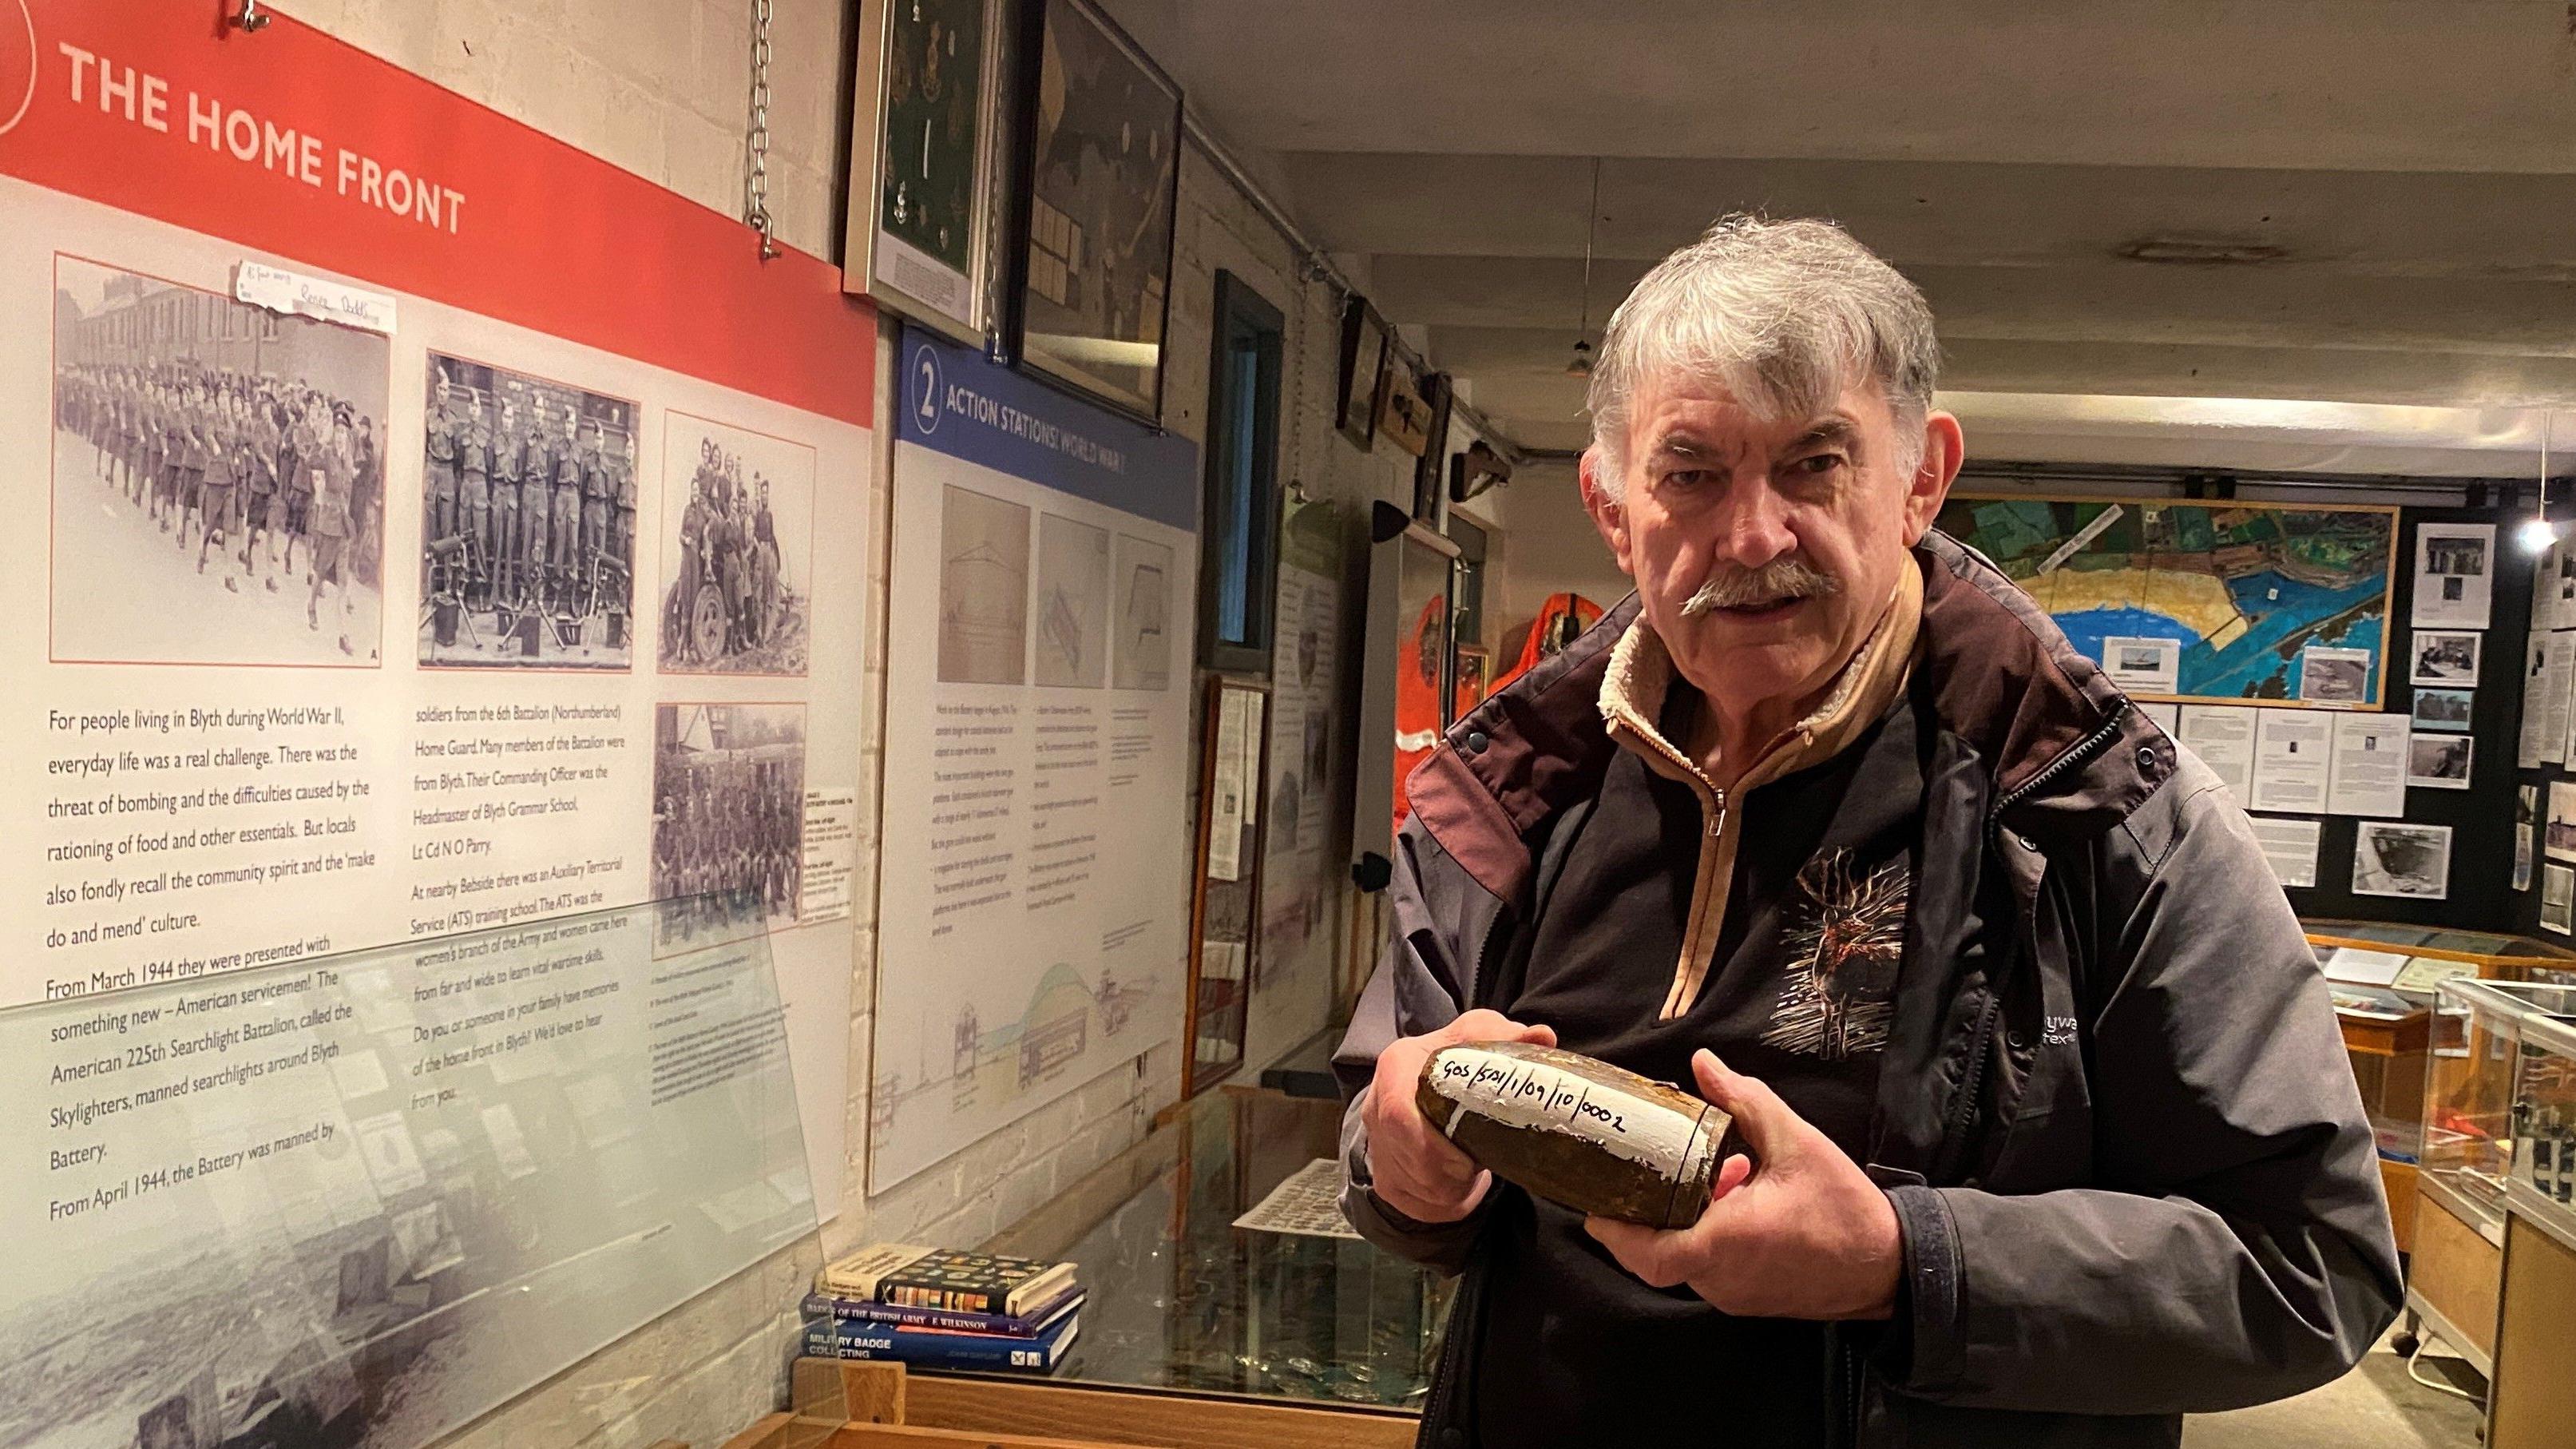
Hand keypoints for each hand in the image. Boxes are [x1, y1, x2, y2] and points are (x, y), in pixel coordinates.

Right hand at [1362, 1008, 1556, 1224]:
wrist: (1428, 1083)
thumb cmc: (1459, 1061)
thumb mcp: (1482, 1038)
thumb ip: (1510, 1037)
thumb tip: (1542, 1036)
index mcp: (1396, 1066)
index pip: (1398, 1113)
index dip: (1430, 1145)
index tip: (1466, 1161)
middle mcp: (1376, 1106)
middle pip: (1409, 1159)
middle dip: (1448, 1175)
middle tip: (1477, 1169)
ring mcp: (1377, 1145)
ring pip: (1414, 1186)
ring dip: (1449, 1189)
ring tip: (1471, 1172)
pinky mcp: (1385, 1177)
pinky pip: (1414, 1202)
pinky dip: (1443, 1202)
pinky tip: (1458, 1184)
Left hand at [1585, 1049, 1900, 1319]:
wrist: (1891, 1267)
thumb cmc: (1845, 1209)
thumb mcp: (1796, 1142)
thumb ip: (1744, 1101)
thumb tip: (1703, 1064)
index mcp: (1726, 1241)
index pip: (1649, 1254)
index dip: (1615, 1232)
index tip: (1596, 1204)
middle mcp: (1722, 1276)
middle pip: (1656, 1253)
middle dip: (1648, 1211)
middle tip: (1643, 1171)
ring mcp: (1734, 1293)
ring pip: (1683, 1258)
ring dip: (1685, 1216)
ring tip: (1719, 1173)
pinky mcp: (1748, 1299)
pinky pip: (1710, 1267)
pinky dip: (1708, 1232)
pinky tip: (1738, 1194)